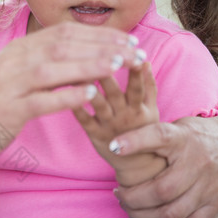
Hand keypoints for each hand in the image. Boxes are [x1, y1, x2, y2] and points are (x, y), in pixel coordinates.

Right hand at [0, 22, 145, 164]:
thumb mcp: (10, 73)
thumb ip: (38, 61)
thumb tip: (72, 52)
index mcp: (17, 51)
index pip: (63, 34)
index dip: (97, 34)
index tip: (126, 39)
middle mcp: (14, 62)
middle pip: (63, 46)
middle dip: (102, 45)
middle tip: (134, 49)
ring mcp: (10, 85)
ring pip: (54, 68)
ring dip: (89, 64)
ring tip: (119, 65)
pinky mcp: (9, 110)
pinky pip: (42, 100)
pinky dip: (67, 95)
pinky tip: (91, 94)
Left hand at [73, 63, 165, 185]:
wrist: (136, 163)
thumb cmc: (142, 128)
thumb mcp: (151, 108)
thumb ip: (148, 85)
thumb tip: (145, 60)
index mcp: (139, 107)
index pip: (137, 87)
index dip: (135, 72)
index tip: (130, 54)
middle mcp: (124, 116)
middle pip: (114, 92)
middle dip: (105, 73)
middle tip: (94, 54)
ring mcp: (109, 126)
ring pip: (98, 104)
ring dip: (88, 87)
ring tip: (77, 70)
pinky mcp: (95, 135)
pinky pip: (84, 120)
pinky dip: (76, 108)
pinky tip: (66, 93)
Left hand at [111, 115, 217, 217]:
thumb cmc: (189, 137)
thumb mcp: (170, 128)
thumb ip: (146, 136)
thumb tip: (113, 147)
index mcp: (183, 139)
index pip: (160, 136)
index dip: (134, 141)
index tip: (113, 147)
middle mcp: (199, 163)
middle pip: (162, 190)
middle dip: (133, 198)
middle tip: (119, 194)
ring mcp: (210, 187)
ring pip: (173, 213)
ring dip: (144, 216)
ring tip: (130, 208)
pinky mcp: (216, 205)